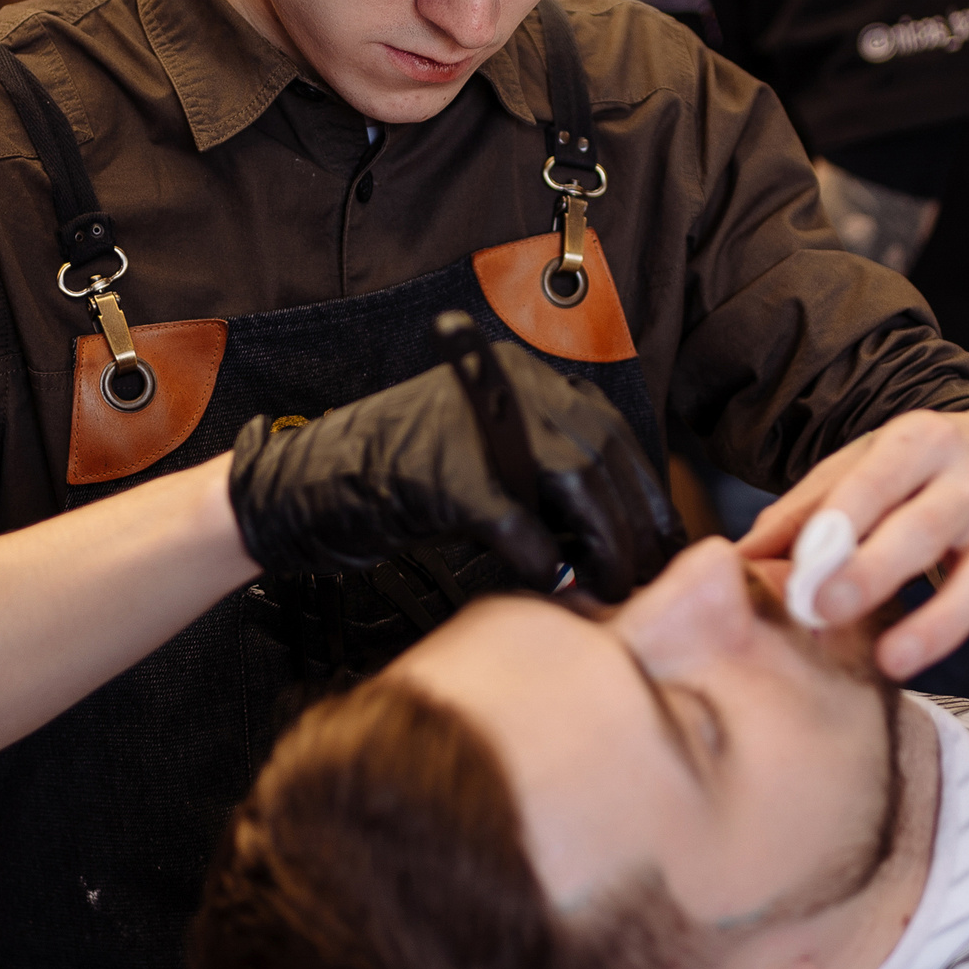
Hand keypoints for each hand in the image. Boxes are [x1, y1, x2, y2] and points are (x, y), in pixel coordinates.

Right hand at [229, 343, 683, 599]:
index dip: (645, 498)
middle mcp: (509, 388)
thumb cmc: (398, 481)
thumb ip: (546, 476)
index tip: (662, 547)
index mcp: (524, 379)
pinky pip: (518, 521)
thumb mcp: (486, 457)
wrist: (306, 484)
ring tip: (607, 589)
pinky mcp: (445, 473)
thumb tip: (622, 529)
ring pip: (577, 486)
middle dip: (634, 530)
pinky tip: (550, 582)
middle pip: (603, 461)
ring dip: (603, 546)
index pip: (613, 437)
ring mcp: (477, 427)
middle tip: (639, 583)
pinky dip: (541, 558)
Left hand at [737, 409, 968, 706]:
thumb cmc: (915, 471)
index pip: (877, 479)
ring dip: (938, 624)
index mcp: (921, 443)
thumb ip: (804, 511)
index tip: (803, 567)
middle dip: (876, 570)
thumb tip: (735, 561)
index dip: (841, 521)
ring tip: (894, 661)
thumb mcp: (864, 467)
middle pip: (924, 530)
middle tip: (829, 609)